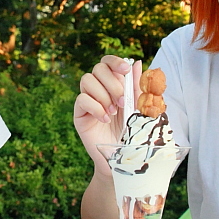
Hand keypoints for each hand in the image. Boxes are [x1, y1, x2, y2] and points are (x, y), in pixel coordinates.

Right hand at [74, 56, 140, 172]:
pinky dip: (96, 107)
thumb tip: (137, 63)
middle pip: (98, 68)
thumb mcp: (139, 107)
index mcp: (113, 84)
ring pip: (87, 80)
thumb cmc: (131, 132)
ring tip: (113, 113)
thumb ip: (137, 86)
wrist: (122, 157)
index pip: (108, 62)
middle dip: (112, 83)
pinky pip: (81, 99)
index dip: (115, 61)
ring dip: (104, 95)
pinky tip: (105, 119)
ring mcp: (87, 100)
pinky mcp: (79, 114)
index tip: (126, 70)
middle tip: (123, 102)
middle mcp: (98, 89)